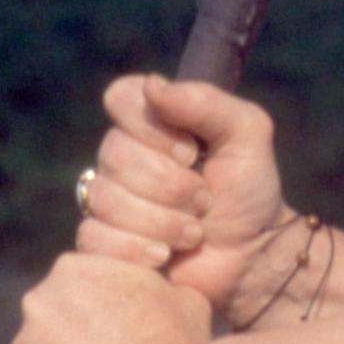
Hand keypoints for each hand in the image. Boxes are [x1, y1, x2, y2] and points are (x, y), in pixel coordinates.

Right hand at [75, 74, 286, 315]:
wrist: (250, 257)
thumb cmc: (248, 191)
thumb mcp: (247, 134)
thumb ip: (206, 103)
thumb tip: (152, 86)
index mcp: (153, 121)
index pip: (121, 98)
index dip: (154, 127)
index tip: (191, 151)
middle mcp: (122, 155)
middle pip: (114, 155)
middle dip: (171, 184)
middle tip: (204, 199)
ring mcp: (108, 199)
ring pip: (106, 199)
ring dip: (162, 220)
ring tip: (194, 231)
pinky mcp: (101, 242)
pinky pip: (93, 236)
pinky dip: (136, 248)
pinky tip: (164, 254)